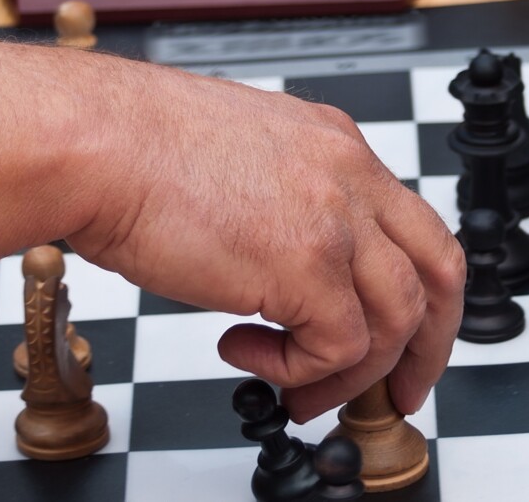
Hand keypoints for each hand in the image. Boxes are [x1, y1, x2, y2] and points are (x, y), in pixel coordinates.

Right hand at [65, 65, 464, 421]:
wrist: (89, 139)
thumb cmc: (132, 147)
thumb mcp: (241, 158)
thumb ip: (282, 203)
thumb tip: (282, 267)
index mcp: (335, 146)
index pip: (412, 227)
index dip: (416, 290)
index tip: (401, 335)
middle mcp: (349, 174)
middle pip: (439, 270)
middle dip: (428, 344)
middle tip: (402, 390)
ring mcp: (336, 216)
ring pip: (396, 319)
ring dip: (349, 373)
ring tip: (296, 388)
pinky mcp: (306, 262)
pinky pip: (338, 345)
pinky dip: (297, 369)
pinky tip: (242, 348)